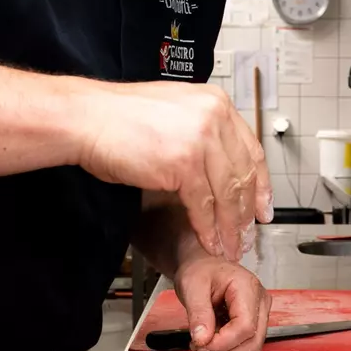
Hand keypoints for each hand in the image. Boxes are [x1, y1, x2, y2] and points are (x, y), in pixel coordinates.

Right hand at [76, 81, 271, 261]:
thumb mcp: (176, 114)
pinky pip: (203, 206)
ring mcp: (200, 140)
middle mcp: (214, 118)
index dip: (262, 185)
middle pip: (243, 176)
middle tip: (248, 235)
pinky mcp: (183, 164)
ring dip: (230, 228)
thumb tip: (219, 164)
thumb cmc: (120, 118)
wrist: (87, 117)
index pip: (252, 151)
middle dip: (247, 213)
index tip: (264, 208)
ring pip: (227, 195)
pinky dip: (207, 229)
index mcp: (216, 104)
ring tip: (231, 246)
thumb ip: (202, 133)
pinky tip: (210, 242)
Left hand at [174, 256, 270, 350]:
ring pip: (252, 349)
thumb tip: (202, 340)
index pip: (245, 326)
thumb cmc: (199, 270)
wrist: (202, 266)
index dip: (222, 342)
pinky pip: (246, 347)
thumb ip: (198, 313)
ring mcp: (260, 314)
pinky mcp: (254, 324)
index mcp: (248, 287)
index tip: (198, 344)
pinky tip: (209, 350)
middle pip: (253, 342)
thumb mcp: (191, 286)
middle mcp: (260, 301)